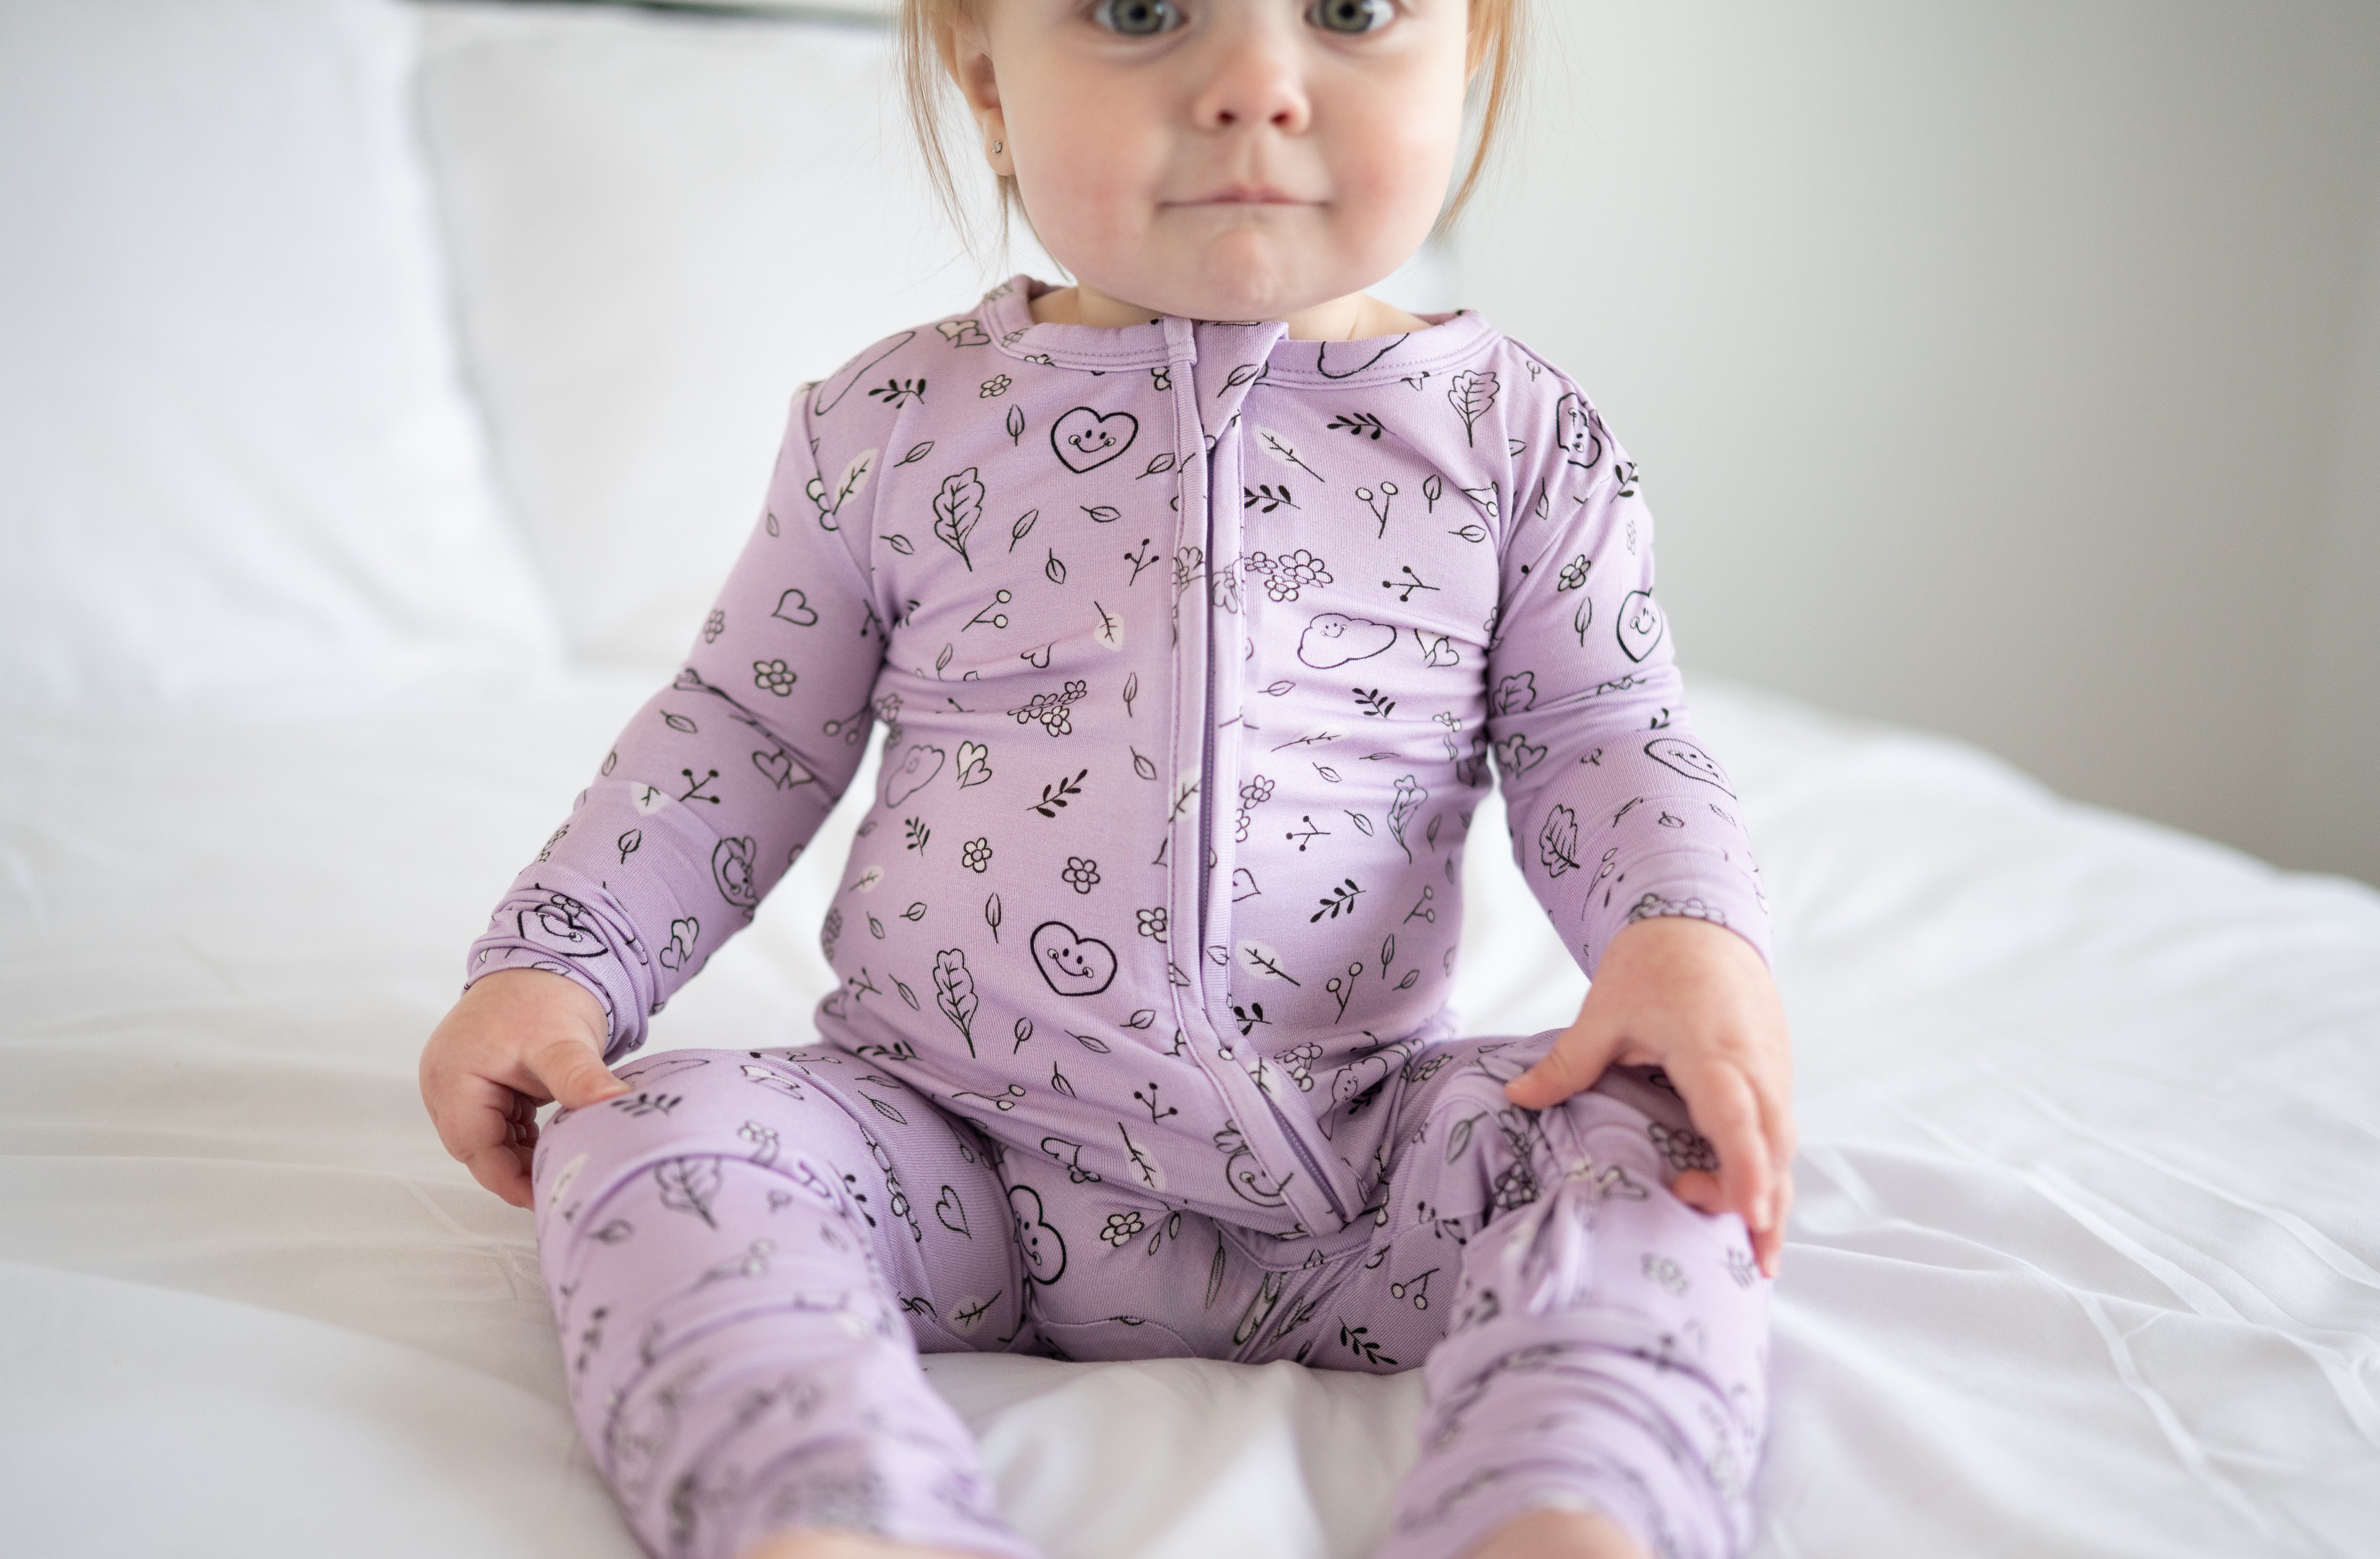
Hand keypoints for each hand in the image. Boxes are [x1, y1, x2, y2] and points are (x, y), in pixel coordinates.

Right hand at [419, 968, 627, 1207]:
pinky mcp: (476, 1079)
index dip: (510, 1180)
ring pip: (487, 1138)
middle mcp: (444, 1081)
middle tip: (560, 1181)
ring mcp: (456, 1080)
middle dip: (516, 1168)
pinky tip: (553, 1137)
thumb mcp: (563, 1044)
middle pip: (477, 1147)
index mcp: (453, 1077)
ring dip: (521, 1152)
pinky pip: (495, 1121)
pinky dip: (521, 1135)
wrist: (547, 958)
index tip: (547, 1196)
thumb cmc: (546, 995)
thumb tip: (617, 1105)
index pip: (475, 1149)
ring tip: (562, 1159)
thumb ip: (582, 1080)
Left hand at [1503, 916, 1795, 1275]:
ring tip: (1757, 1258)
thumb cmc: (1652, 965)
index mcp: (1710, 1050)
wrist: (1702, 923)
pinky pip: (1781, 1131)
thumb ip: (1567, 1062)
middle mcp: (1754, 1066)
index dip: (1745, 1167)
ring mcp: (1773, 1071)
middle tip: (1749, 1264)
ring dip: (1773, 1195)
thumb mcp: (1604, 1011)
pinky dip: (1773, 1171)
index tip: (1752, 1213)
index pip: (1735, 1116)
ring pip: (1783, 1145)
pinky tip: (1760, 1211)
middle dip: (1764, 1204)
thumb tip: (1515, 1098)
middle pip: (1772, 1147)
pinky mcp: (1777, 1074)